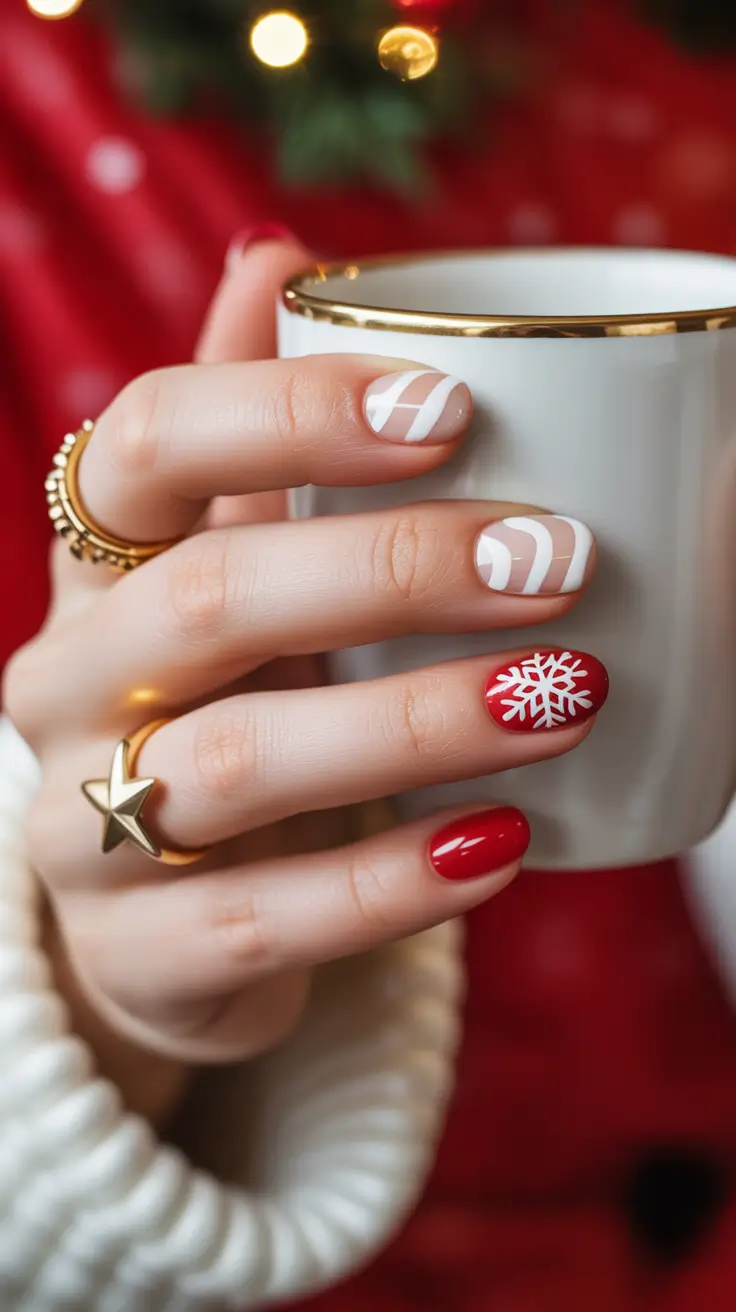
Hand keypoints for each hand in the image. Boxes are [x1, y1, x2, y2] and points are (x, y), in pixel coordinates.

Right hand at [4, 235, 604, 1071]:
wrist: (147, 909)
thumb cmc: (217, 703)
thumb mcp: (220, 560)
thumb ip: (247, 428)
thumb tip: (281, 250)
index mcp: (99, 565)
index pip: (150, 442)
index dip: (290, 410)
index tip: (452, 408)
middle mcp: (72, 681)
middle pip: (208, 597)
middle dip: (392, 570)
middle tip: (558, 562)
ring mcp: (85, 824)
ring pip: (236, 762)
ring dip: (417, 722)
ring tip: (568, 695)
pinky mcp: (139, 952)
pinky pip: (262, 918)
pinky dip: (393, 882)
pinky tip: (505, 843)